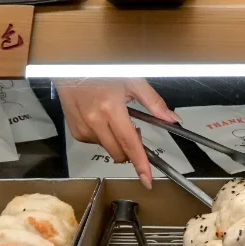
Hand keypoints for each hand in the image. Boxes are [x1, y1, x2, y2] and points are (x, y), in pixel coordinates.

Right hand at [57, 79, 176, 187]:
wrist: (73, 66)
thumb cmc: (102, 70)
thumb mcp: (133, 81)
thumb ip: (154, 102)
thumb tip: (171, 118)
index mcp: (111, 107)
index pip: (130, 143)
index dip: (140, 163)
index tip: (146, 179)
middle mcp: (94, 119)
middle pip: (118, 152)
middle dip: (130, 149)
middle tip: (133, 127)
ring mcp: (82, 126)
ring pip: (106, 148)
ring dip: (115, 140)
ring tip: (114, 118)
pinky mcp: (75, 129)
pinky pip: (93, 142)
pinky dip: (101, 136)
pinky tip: (101, 119)